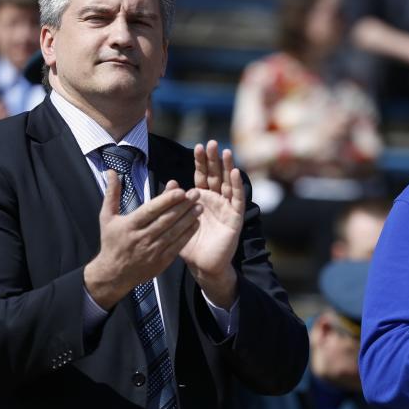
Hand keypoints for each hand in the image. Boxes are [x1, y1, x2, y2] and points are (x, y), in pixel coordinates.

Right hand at [84, 172, 199, 309]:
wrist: (114, 274)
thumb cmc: (111, 242)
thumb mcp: (107, 217)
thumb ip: (112, 193)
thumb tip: (112, 171)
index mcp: (129, 225)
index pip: (150, 211)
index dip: (166, 200)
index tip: (180, 190)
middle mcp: (141, 238)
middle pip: (165, 220)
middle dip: (182, 206)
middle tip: (196, 194)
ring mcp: (152, 251)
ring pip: (174, 232)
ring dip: (188, 219)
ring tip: (200, 207)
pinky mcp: (161, 261)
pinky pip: (177, 246)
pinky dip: (187, 235)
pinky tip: (196, 224)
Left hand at [178, 140, 244, 307]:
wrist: (202, 265)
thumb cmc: (189, 244)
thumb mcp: (177, 220)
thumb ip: (173, 202)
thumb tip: (171, 182)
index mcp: (201, 198)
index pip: (202, 175)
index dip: (201, 161)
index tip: (198, 146)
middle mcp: (215, 199)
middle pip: (216, 175)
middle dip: (214, 159)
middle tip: (212, 143)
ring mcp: (226, 207)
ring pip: (228, 183)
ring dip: (228, 167)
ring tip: (226, 152)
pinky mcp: (235, 217)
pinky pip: (237, 199)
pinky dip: (236, 186)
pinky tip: (235, 173)